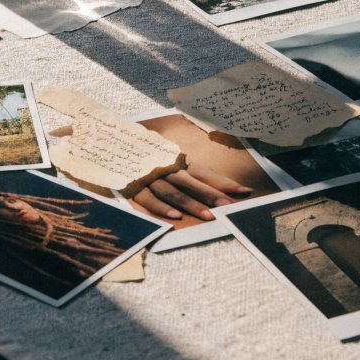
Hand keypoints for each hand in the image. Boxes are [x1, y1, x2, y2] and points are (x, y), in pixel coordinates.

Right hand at [132, 163, 253, 221]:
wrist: (115, 143)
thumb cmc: (150, 153)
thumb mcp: (171, 158)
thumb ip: (192, 171)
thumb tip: (221, 185)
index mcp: (178, 160)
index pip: (205, 172)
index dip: (223, 182)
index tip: (244, 191)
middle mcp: (167, 168)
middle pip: (192, 183)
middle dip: (211, 195)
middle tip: (228, 207)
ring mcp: (152, 177)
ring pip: (173, 192)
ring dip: (190, 204)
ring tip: (208, 216)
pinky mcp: (136, 186)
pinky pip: (148, 199)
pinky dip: (161, 208)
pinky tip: (174, 217)